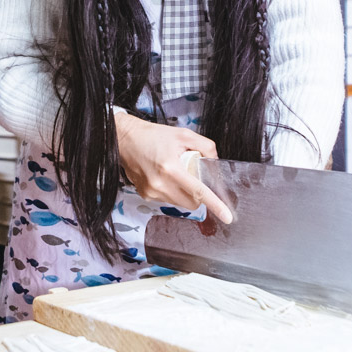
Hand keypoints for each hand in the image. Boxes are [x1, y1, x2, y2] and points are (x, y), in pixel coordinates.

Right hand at [114, 114, 232, 223]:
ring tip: (176, 174)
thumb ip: (205, 146)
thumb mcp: (183, 134)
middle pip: (192, 202)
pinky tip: (165, 177)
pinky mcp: (145, 195)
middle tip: (193, 177)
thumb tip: (215, 162)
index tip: (227, 216)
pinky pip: (167, 200)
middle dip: (199, 194)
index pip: (198, 191)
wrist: (125, 139)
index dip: (215, 204)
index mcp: (171, 168)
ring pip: (180, 203)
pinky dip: (172, 192)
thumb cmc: (152, 135)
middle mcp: (160, 183)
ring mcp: (151, 192)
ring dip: (185, 194)